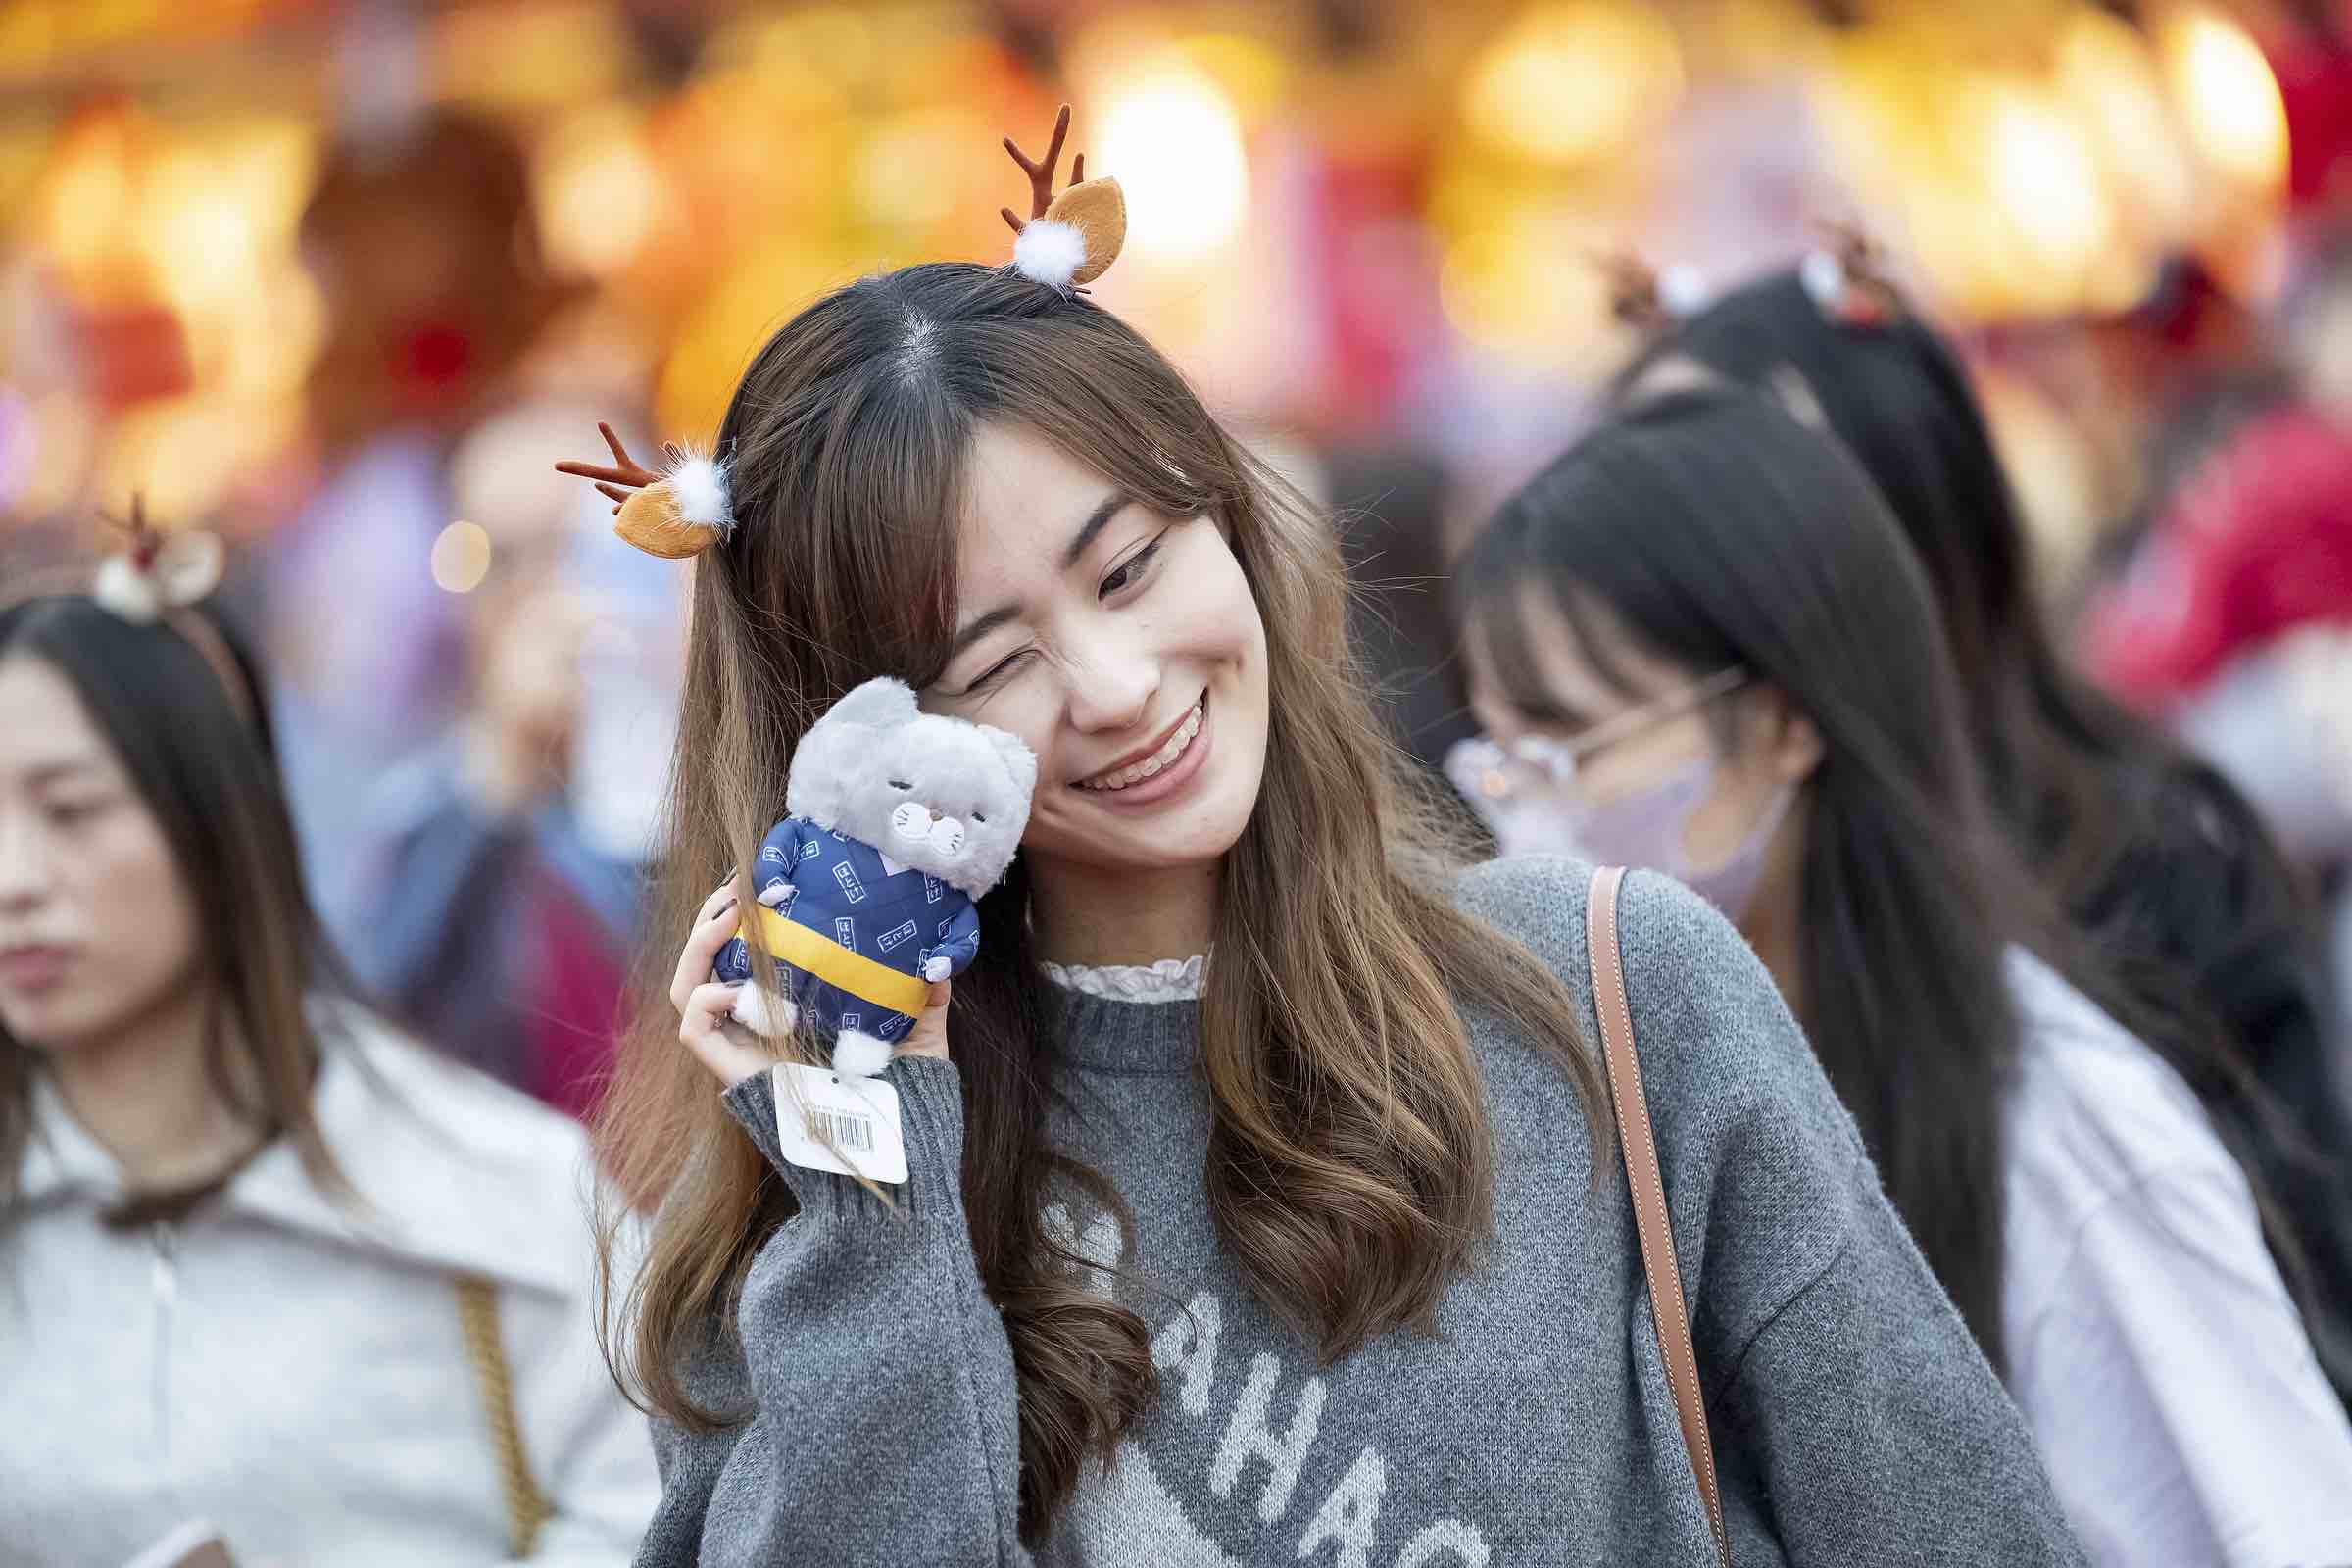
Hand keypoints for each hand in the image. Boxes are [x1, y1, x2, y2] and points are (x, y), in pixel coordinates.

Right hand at [670, 884, 954, 1083]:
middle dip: (711, 917)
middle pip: (706, 963)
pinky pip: (694, 1027)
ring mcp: (741, 1050)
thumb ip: (925, 999)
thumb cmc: (907, 1096)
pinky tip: (741, 983)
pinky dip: (706, 997)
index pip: (745, 957)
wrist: (898, 1145)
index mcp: (787, 1014)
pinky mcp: (733, 1073)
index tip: (759, 875)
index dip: (741, 915)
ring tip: (728, 914)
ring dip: (698, 944)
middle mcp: (756, 1028)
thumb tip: (940, 962)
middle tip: (738, 881)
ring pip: (685, 989)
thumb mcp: (918, 1033)